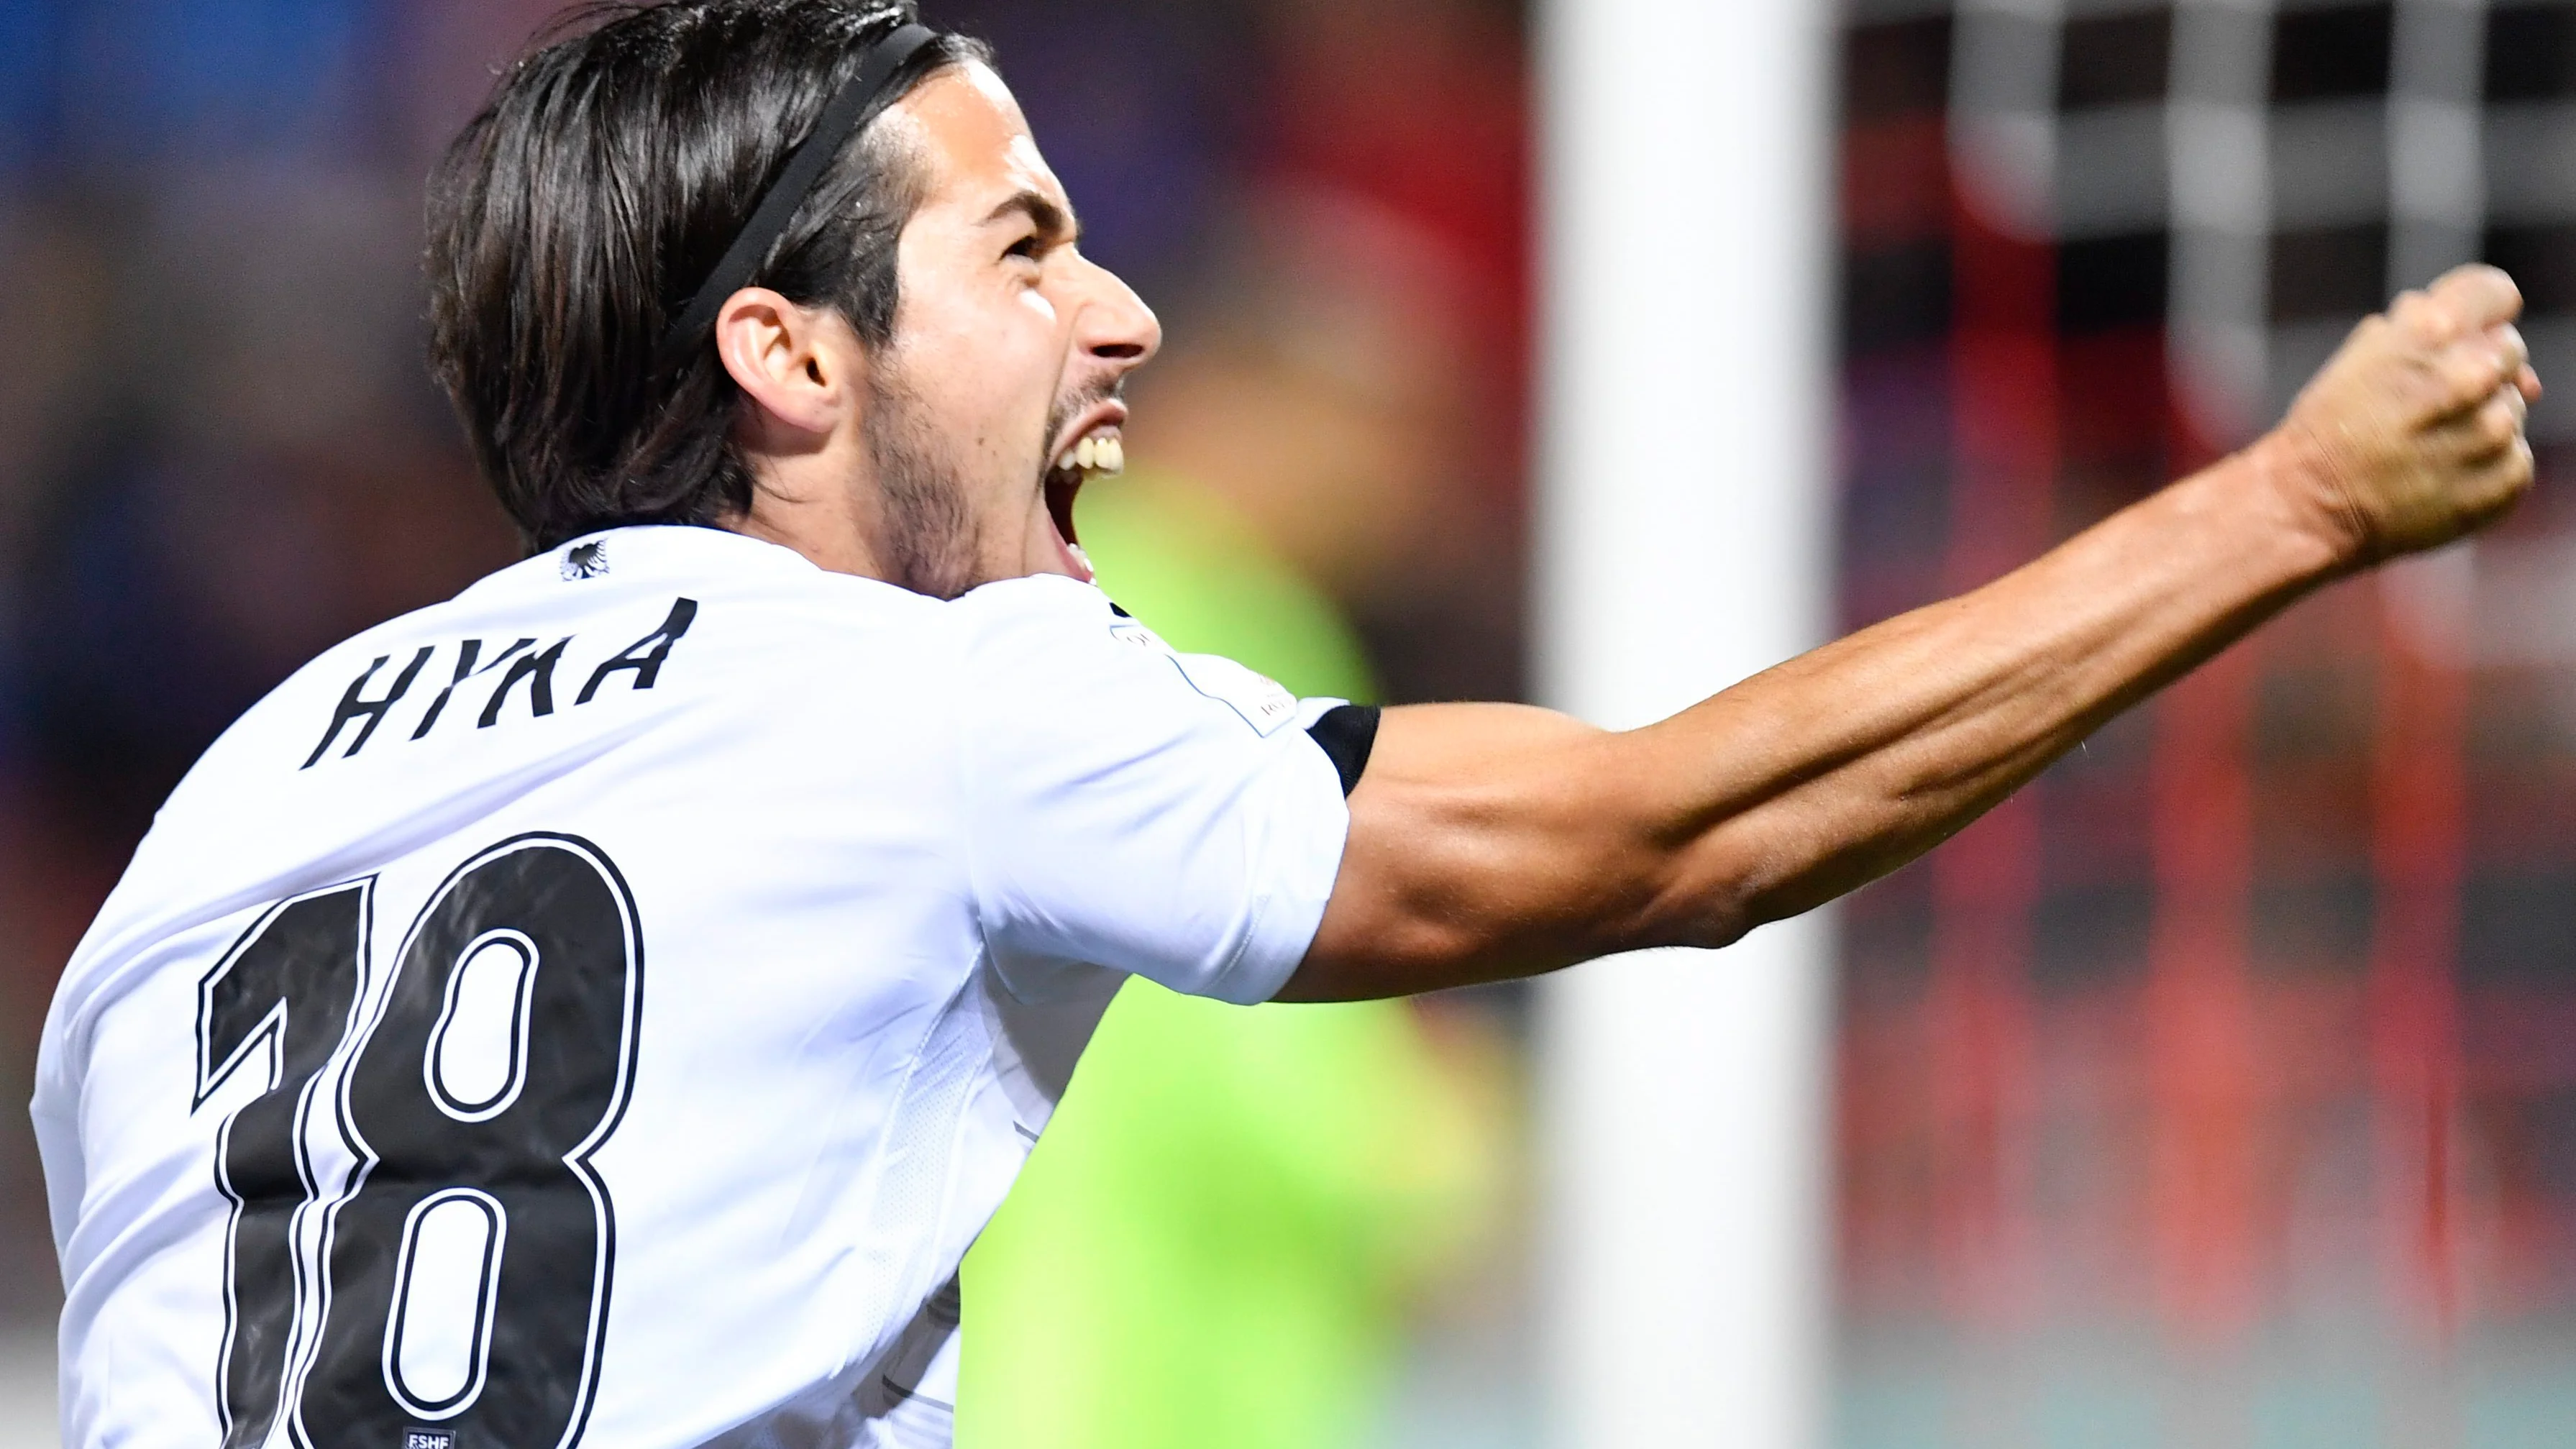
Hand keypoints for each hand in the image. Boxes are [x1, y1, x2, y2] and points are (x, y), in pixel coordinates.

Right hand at [2262, 264, 2541, 565]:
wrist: (2310, 507)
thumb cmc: (2331, 427)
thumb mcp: (2364, 355)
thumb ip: (2425, 328)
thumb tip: (2495, 334)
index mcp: (2430, 331)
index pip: (2496, 293)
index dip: (2481, 312)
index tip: (2466, 333)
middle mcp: (2468, 375)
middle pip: (2510, 350)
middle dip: (2477, 369)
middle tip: (2429, 404)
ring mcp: (2491, 431)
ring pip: (2512, 407)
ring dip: (2480, 421)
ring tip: (2427, 446)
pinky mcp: (2504, 478)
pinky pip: (2515, 457)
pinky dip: (2485, 467)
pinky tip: (2440, 475)